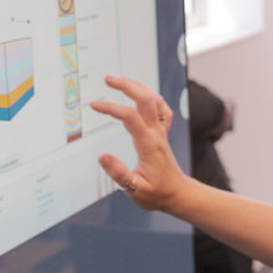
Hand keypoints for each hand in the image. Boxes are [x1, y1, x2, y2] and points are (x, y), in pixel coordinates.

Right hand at [90, 75, 185, 211]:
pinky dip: (152, 97)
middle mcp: (157, 134)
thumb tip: (102, 156)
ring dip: (139, 87)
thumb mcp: (136, 190)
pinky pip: (162, 109)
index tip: (94, 105)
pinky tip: (143, 95)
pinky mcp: (163, 134)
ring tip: (120, 80)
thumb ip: (119, 174)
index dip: (112, 108)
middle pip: (146, 100)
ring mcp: (162, 132)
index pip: (130, 117)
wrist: (178, 194)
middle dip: (127, 86)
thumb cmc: (157, 194)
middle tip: (108, 78)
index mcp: (149, 145)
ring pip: (155, 100)